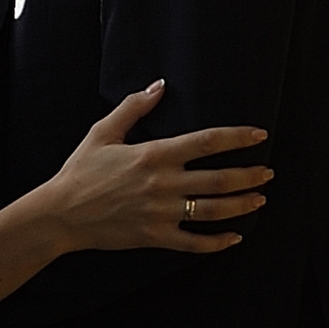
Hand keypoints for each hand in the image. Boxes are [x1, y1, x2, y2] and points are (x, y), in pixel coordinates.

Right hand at [38, 81, 273, 253]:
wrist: (60, 213)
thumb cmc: (80, 171)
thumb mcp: (103, 132)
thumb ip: (134, 107)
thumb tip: (160, 85)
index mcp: (154, 154)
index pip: (208, 141)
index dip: (238, 137)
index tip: (259, 135)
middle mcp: (163, 183)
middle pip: (220, 178)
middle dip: (250, 175)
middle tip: (268, 173)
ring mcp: (161, 213)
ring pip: (213, 210)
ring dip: (242, 205)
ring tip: (260, 199)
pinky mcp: (155, 237)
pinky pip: (194, 242)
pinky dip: (217, 242)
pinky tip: (235, 237)